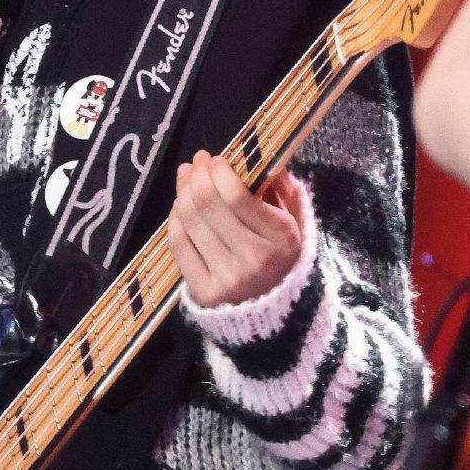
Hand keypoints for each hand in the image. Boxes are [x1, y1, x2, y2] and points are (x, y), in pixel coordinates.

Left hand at [167, 151, 301, 308]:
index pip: (238, 196)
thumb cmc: (282, 256)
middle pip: (209, 205)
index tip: (215, 160)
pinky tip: (180, 206)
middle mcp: (254, 259)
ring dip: (183, 192)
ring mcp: (227, 278)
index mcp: (281, 238)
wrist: (275, 313)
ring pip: (190, 221)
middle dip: (197, 176)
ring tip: (186, 178)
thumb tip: (259, 155)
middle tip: (195, 163)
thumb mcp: (294, 221)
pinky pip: (179, 244)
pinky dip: (175, 219)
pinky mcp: (205, 292)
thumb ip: (280, 187)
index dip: (219, 172)